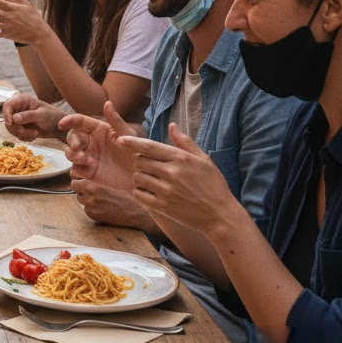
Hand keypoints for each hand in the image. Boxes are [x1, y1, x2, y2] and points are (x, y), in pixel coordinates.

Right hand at [2, 92, 65, 141]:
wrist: (60, 128)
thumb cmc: (53, 117)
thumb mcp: (41, 115)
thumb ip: (28, 116)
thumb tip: (14, 118)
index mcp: (22, 100)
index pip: (7, 106)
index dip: (6, 115)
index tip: (11, 124)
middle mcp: (19, 108)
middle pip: (8, 119)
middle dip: (17, 128)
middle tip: (26, 133)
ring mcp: (20, 118)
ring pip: (12, 128)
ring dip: (22, 134)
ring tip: (35, 134)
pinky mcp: (22, 127)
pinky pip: (17, 134)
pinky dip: (25, 137)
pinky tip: (34, 135)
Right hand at [60, 102, 134, 190]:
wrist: (141, 177)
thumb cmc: (136, 153)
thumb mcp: (127, 136)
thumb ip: (115, 120)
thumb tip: (107, 102)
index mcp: (98, 129)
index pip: (79, 121)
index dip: (69, 120)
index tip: (62, 124)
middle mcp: (90, 142)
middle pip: (71, 136)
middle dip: (71, 141)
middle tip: (77, 148)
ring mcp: (88, 157)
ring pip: (70, 152)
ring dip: (72, 155)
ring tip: (83, 160)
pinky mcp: (88, 172)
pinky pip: (75, 169)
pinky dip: (76, 169)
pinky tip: (85, 171)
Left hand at [70, 178, 155, 229]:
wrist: (134, 211)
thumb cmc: (123, 196)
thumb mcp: (107, 186)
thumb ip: (93, 184)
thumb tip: (80, 181)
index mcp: (92, 187)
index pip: (74, 184)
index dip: (78, 184)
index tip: (83, 185)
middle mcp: (89, 198)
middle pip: (77, 194)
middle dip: (83, 194)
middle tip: (95, 195)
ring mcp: (91, 208)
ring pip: (82, 203)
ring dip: (88, 202)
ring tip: (101, 202)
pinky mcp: (94, 217)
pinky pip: (88, 211)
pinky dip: (93, 210)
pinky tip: (104, 209)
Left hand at [119, 124, 233, 234]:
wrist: (221, 216)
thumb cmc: (214, 186)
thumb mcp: (204, 160)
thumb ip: (185, 142)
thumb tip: (171, 125)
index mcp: (180, 158)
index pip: (148, 146)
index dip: (131, 142)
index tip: (120, 139)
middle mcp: (171, 173)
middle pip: (140, 161)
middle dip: (141, 162)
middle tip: (150, 167)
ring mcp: (166, 191)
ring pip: (138, 177)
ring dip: (140, 177)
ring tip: (152, 181)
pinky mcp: (163, 207)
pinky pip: (139, 195)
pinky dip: (140, 193)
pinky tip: (150, 193)